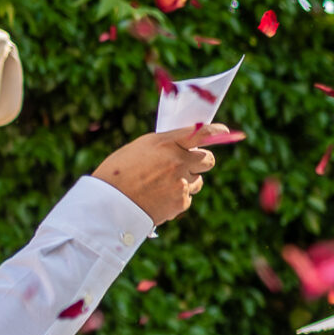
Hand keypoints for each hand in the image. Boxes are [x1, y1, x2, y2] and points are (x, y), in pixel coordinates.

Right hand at [90, 124, 216, 225]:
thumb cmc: (118, 173)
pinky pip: (187, 196)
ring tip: (162, 183)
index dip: (215, 131)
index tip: (224, 130)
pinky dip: (177, 196)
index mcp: (165, 143)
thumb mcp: (138, 149)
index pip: (199, 134)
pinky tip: (158, 197)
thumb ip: (164, 147)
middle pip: (208, 159)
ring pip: (198, 180)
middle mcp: (178, 161)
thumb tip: (185, 148)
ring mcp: (182, 183)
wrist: (109, 204)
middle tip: (189, 163)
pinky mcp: (181, 202)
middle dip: (201, 161)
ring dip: (187, 180)